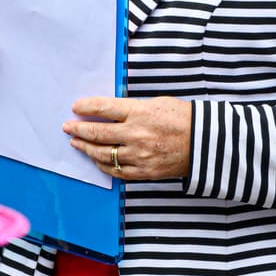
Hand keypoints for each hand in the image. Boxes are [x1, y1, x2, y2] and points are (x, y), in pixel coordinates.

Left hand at [63, 96, 192, 181]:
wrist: (207, 143)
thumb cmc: (183, 119)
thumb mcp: (156, 103)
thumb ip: (131, 108)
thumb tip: (107, 111)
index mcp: (140, 112)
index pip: (103, 108)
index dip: (85, 107)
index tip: (75, 107)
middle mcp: (137, 134)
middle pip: (97, 133)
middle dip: (78, 129)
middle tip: (67, 127)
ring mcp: (139, 156)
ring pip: (103, 154)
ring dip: (86, 148)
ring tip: (76, 142)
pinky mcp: (144, 172)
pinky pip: (116, 171)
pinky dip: (103, 165)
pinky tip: (96, 159)